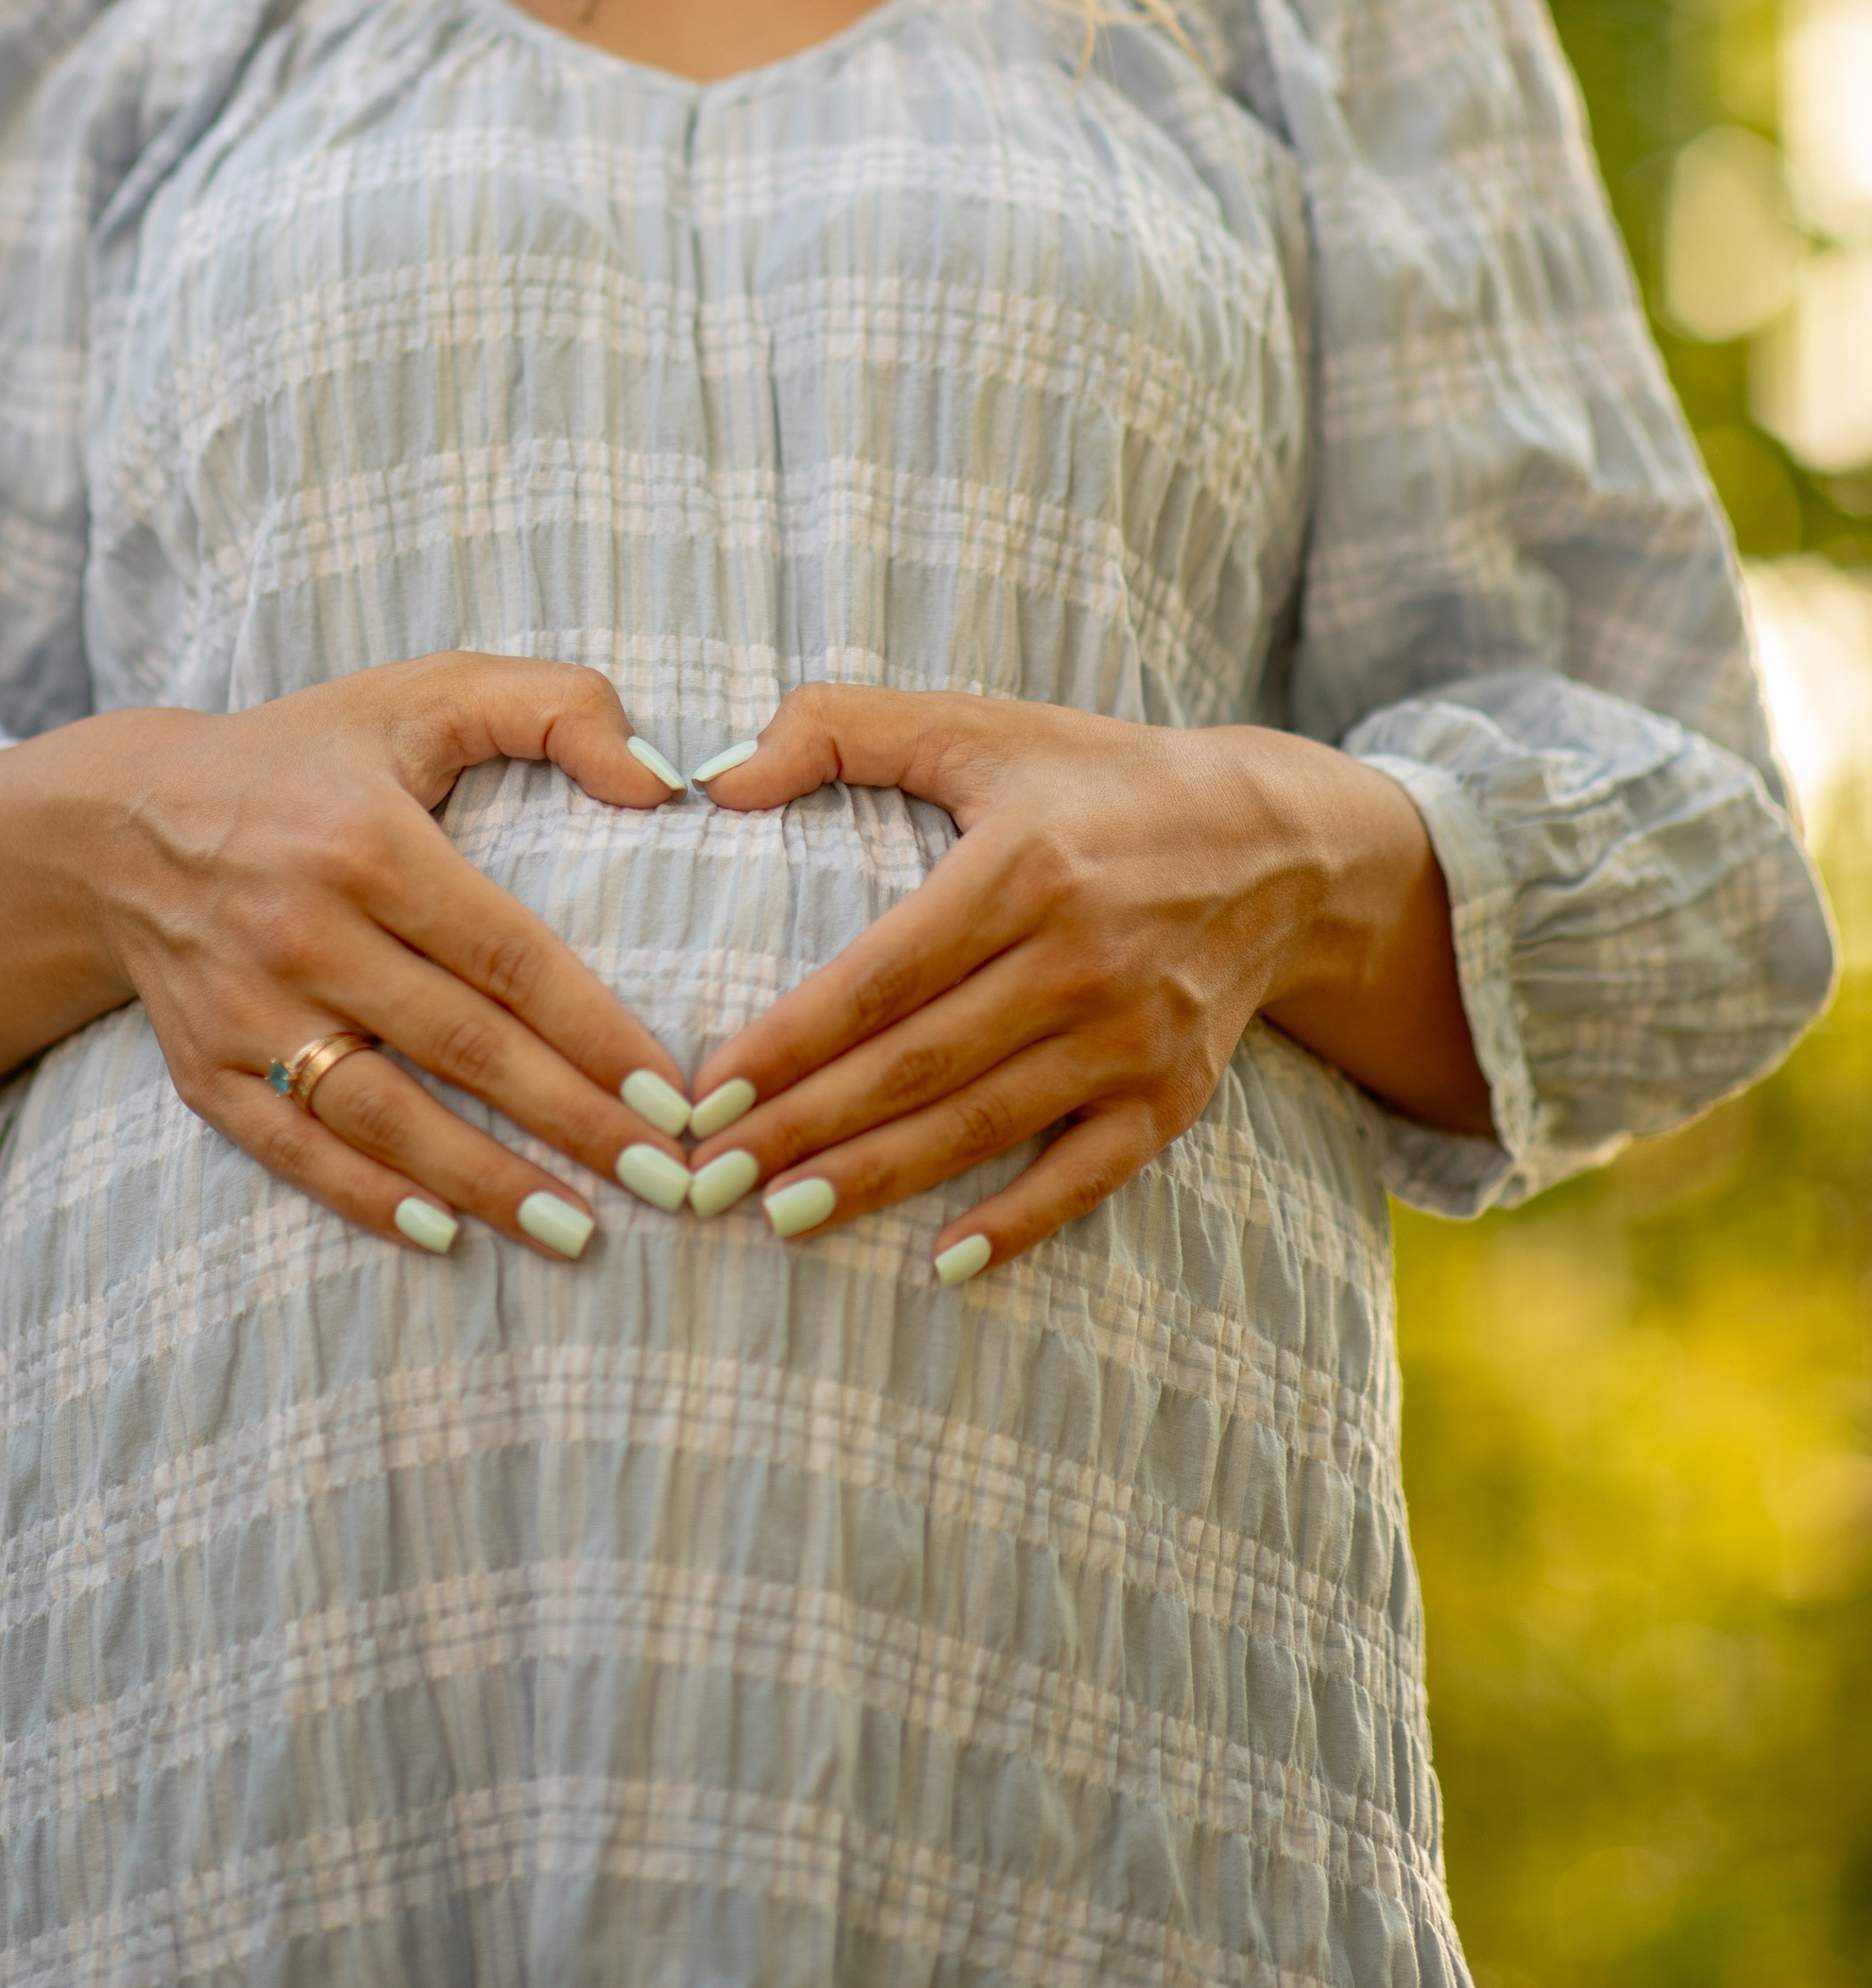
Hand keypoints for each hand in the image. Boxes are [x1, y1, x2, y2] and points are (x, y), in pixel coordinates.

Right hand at [0, 655, 700, 1257]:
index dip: (594, 1031)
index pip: (505, 955)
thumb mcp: (426, 690)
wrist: (125, 817)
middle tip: (662, 1180)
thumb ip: (556, 705)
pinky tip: (446, 1235)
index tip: (670, 1093)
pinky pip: (295, 1151)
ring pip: (383, 1116)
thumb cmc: (309, 754)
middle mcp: (301, 930)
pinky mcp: (205, 1068)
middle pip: (461, 1047)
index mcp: (367, 840)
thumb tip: (662, 781)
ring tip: (578, 1229)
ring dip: (485, 1182)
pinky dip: (368, 1200)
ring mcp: (246, 1008)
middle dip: (571, 1122)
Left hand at [681, 687, 1490, 1281]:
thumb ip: (842, 729)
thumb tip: (717, 780)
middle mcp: (1081, 957)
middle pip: (917, 1062)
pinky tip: (942, 1262)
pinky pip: (1087, 1174)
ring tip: (783, 1218)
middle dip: (804, 1126)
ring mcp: (1132, 1035)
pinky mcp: (1173, 1093)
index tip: (706, 1090)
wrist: (1282, 842)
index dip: (790, 1038)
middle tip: (710, 1176)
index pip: (882, 973)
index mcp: (1023, 865)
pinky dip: (1018, 1223)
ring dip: (878, 1179)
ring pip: (981, 1123)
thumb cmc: (1102, 778)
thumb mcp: (982, 725)